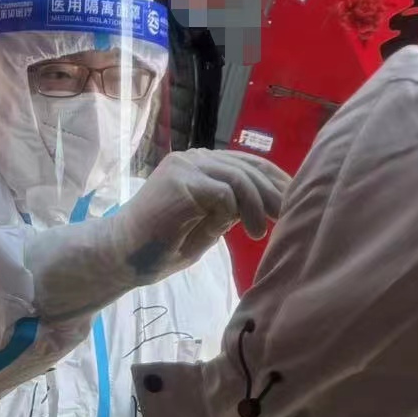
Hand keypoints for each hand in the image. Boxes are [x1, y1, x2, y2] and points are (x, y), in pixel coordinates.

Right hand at [23, 150, 289, 319]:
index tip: (296, 202)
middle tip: (292, 217)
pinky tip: (250, 232)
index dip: (275, 181)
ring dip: (260, 205)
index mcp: (200, 166)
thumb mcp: (207, 227)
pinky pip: (224, 190)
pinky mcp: (181, 180)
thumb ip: (230, 211)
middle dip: (275, 192)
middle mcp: (194, 159)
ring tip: (264, 232)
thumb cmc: (160, 248)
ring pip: (240, 177)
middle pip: (248, 167)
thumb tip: (262, 204)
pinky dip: (241, 210)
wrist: (122, 257)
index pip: (247, 164)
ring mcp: (186, 166)